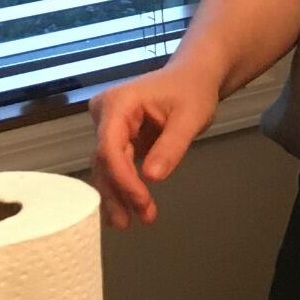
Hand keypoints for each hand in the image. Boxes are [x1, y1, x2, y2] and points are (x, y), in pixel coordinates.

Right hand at [88, 62, 221, 227]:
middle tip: (133, 221)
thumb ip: (171, 146)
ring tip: (133, 222)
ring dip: (120, 195)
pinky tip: (130, 210)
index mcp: (118, 103)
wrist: (194, 77)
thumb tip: (152, 178)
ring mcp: (109, 127)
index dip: (123, 178)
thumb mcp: (190, 117)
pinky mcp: (118, 139)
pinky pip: (117, 166)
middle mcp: (105, 114)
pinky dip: (125, 187)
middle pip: (105, 160)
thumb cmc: (194, 91)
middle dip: (120, 192)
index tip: (141, 201)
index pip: (110, 147)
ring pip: (108, 167)